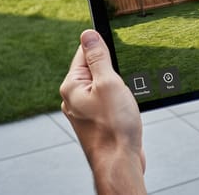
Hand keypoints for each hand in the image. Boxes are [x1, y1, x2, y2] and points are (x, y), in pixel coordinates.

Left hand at [60, 30, 145, 194]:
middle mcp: (74, 98)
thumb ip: (98, 57)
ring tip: (125, 101)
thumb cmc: (114, 127)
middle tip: (123, 83)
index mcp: (72, 86)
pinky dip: (120, 100)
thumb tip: (88, 34)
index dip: (103, 48)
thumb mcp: (109, 83)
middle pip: (95, 68)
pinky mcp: (97, 121)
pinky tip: (127, 110)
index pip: (84, 53)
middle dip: (113, 70)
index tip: (116, 49)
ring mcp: (85, 111)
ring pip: (105, 86)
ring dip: (119, 87)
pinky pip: (109, 101)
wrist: (120, 163)